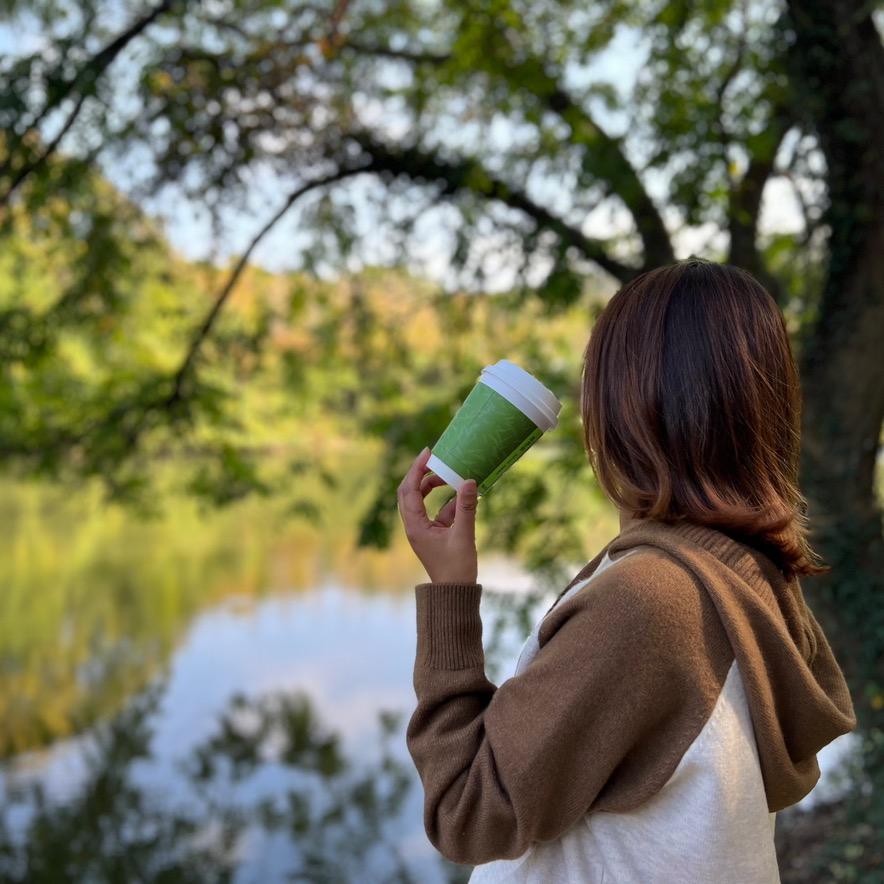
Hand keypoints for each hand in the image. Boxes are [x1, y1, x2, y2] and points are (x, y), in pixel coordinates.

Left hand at [397, 446, 479, 583]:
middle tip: (435, 458)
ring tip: (451, 476)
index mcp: (415, 526)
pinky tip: (466, 497)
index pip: (409, 490)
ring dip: (434, 488)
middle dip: (421, 474)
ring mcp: (423, 530)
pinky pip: (436, 512)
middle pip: (409, 492)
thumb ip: (466, 507)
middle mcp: (414, 526)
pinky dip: (448, 503)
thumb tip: (469, 480)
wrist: (455, 594)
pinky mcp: (434, 534)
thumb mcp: (464, 535)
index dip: (417, 469)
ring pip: (422, 501)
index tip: (428, 452)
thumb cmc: (457, 569)